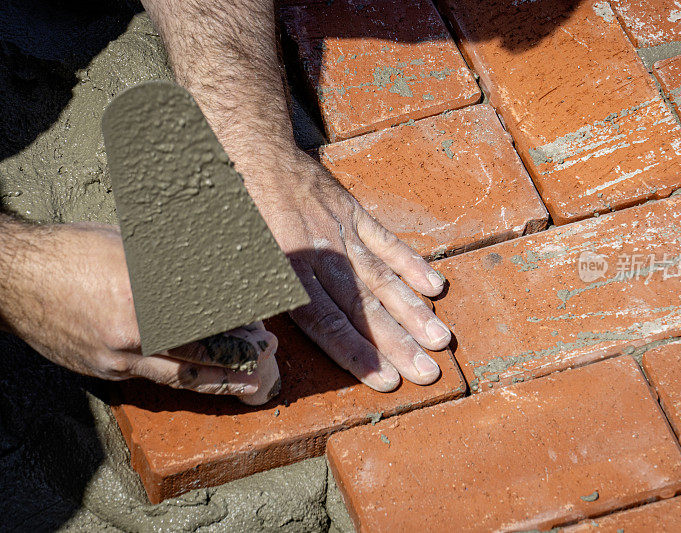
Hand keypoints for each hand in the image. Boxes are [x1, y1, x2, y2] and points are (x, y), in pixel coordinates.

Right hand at [0, 222, 279, 403]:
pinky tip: (205, 380)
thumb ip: (176, 263)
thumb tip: (220, 270)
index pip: (211, 309)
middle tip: (270, 351)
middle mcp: (136, 329)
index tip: (268, 313)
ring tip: (253, 383)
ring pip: (182, 375)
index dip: (243, 315)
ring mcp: (118, 356)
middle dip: (242, 353)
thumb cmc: (74, 250)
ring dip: (221, 381)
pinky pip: (155, 380)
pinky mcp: (106, 371)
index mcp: (146, 290)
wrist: (12, 280)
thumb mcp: (133, 245)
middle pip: (204, 348)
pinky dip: (185, 379)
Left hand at [243, 149, 450, 391]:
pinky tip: (434, 287)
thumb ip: (254, 298)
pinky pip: (386, 241)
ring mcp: (341, 232)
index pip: (326, 322)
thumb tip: (260, 345)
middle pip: (363, 306)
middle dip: (397, 343)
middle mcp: (320, 255)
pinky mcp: (353, 213)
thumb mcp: (231, 256)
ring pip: (381, 277)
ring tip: (439, 339)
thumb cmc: (237, 211)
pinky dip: (410, 264)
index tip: (386, 380)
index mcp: (286, 271)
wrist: (253, 151)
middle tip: (428, 373)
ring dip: (412, 310)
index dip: (357, 353)